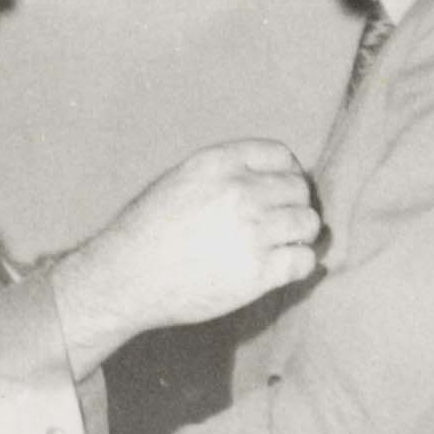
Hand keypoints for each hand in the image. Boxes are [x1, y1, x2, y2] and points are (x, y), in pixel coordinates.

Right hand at [49, 139, 320, 373]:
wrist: (125, 277)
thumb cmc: (147, 230)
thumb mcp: (180, 179)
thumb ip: (224, 173)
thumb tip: (269, 180)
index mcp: (219, 163)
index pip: (281, 155)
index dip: (287, 173)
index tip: (281, 191)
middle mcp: (240, 192)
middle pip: (299, 189)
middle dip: (294, 204)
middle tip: (281, 223)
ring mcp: (252, 232)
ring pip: (308, 223)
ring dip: (300, 234)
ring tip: (284, 245)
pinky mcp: (257, 272)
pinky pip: (303, 261)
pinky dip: (300, 263)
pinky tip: (283, 267)